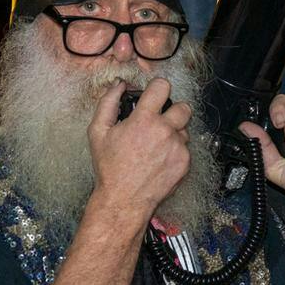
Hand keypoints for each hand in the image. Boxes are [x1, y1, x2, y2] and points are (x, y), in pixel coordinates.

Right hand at [86, 78, 191, 218]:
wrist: (124, 198)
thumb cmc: (110, 168)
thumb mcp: (98, 132)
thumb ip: (108, 103)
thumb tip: (118, 86)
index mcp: (144, 120)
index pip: (162, 87)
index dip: (157, 87)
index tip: (154, 93)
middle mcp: (165, 131)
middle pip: (183, 106)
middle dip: (172, 110)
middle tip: (159, 120)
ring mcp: (178, 148)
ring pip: (184, 129)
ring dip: (173, 132)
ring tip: (155, 145)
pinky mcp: (185, 163)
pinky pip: (185, 148)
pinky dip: (175, 150)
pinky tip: (159, 159)